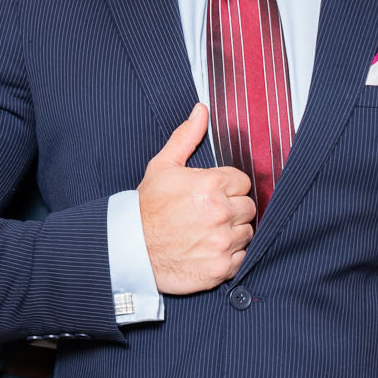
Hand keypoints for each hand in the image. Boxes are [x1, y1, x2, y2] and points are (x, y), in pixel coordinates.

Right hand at [137, 104, 251, 294]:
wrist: (130, 248)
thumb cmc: (146, 207)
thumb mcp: (163, 167)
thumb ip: (186, 137)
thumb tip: (201, 110)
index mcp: (211, 185)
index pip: (242, 182)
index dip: (228, 188)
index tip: (211, 195)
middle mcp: (220, 213)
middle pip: (248, 207)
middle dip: (232, 209)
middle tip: (208, 215)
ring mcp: (222, 242)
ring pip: (247, 232)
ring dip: (232, 233)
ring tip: (207, 233)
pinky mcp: (221, 267)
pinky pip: (242, 258)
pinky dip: (230, 256)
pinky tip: (209, 250)